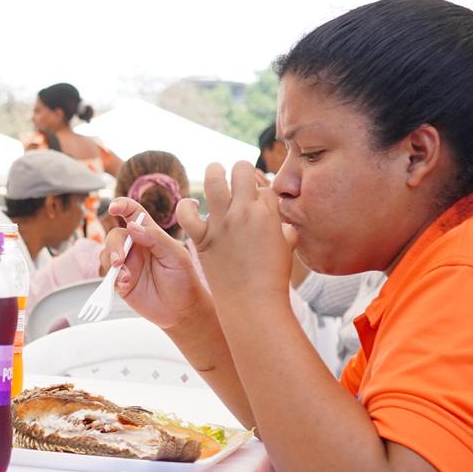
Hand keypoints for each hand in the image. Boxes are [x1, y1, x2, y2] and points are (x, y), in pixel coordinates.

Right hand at [103, 197, 211, 330]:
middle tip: (119, 260)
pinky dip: (112, 278)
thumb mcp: (175, 255)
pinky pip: (107, 275)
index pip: (133, 213)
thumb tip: (131, 226)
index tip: (113, 208)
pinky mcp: (120, 282)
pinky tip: (125, 284)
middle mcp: (136, 247)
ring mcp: (126, 264)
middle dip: (114, 246)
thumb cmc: (183, 279)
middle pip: (115, 235)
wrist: (182, 310)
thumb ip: (155, 238)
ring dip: (111, 262)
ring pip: (106, 254)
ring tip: (125, 276)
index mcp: (150, 235)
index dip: (122, 205)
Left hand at [184, 161, 295, 305]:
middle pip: (241, 170)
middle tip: (234, 176)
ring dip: (213, 172)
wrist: (252, 302)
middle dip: (239, 169)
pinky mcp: (202, 238)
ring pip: (213, 180)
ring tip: (214, 173)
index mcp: (268, 212)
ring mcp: (222, 223)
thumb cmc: (272, 277)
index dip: (260, 190)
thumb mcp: (286, 247)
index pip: (264, 185)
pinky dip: (185, 207)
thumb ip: (283, 230)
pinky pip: (186, 213)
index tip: (256, 198)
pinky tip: (190, 206)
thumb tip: (281, 225)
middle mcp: (244, 212)